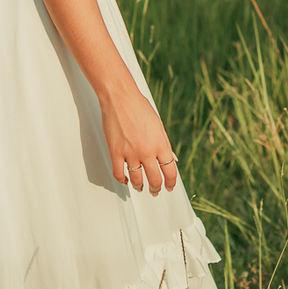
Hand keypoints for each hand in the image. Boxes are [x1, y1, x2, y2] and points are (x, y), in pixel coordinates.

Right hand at [98, 80, 178, 194]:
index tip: (169, 187)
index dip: (171, 183)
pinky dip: (123, 181)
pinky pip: (119, 174)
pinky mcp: (115, 152)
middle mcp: (147, 151)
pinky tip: (125, 180)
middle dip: (156, 188)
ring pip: (137, 180)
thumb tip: (172, 159)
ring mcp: (130, 153)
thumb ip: (166, 144)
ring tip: (140, 187)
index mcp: (160, 144)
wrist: (119, 97)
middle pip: (155, 179)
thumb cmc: (139, 107)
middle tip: (155, 191)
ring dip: (140, 186)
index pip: (170, 172)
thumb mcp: (158, 125)